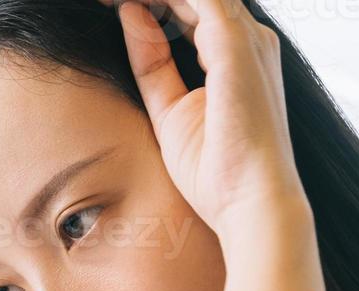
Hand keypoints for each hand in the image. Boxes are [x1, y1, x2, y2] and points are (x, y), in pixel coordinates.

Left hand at [103, 0, 309, 244]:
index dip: (153, 2)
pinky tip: (124, 1)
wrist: (248, 203)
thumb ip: (152, 64)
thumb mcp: (169, 110)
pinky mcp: (234, 45)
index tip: (110, 4)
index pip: (192, 6)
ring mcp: (245, 38)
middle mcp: (248, 38)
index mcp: (237, 53)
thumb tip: (131, 15)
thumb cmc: (217, 172)